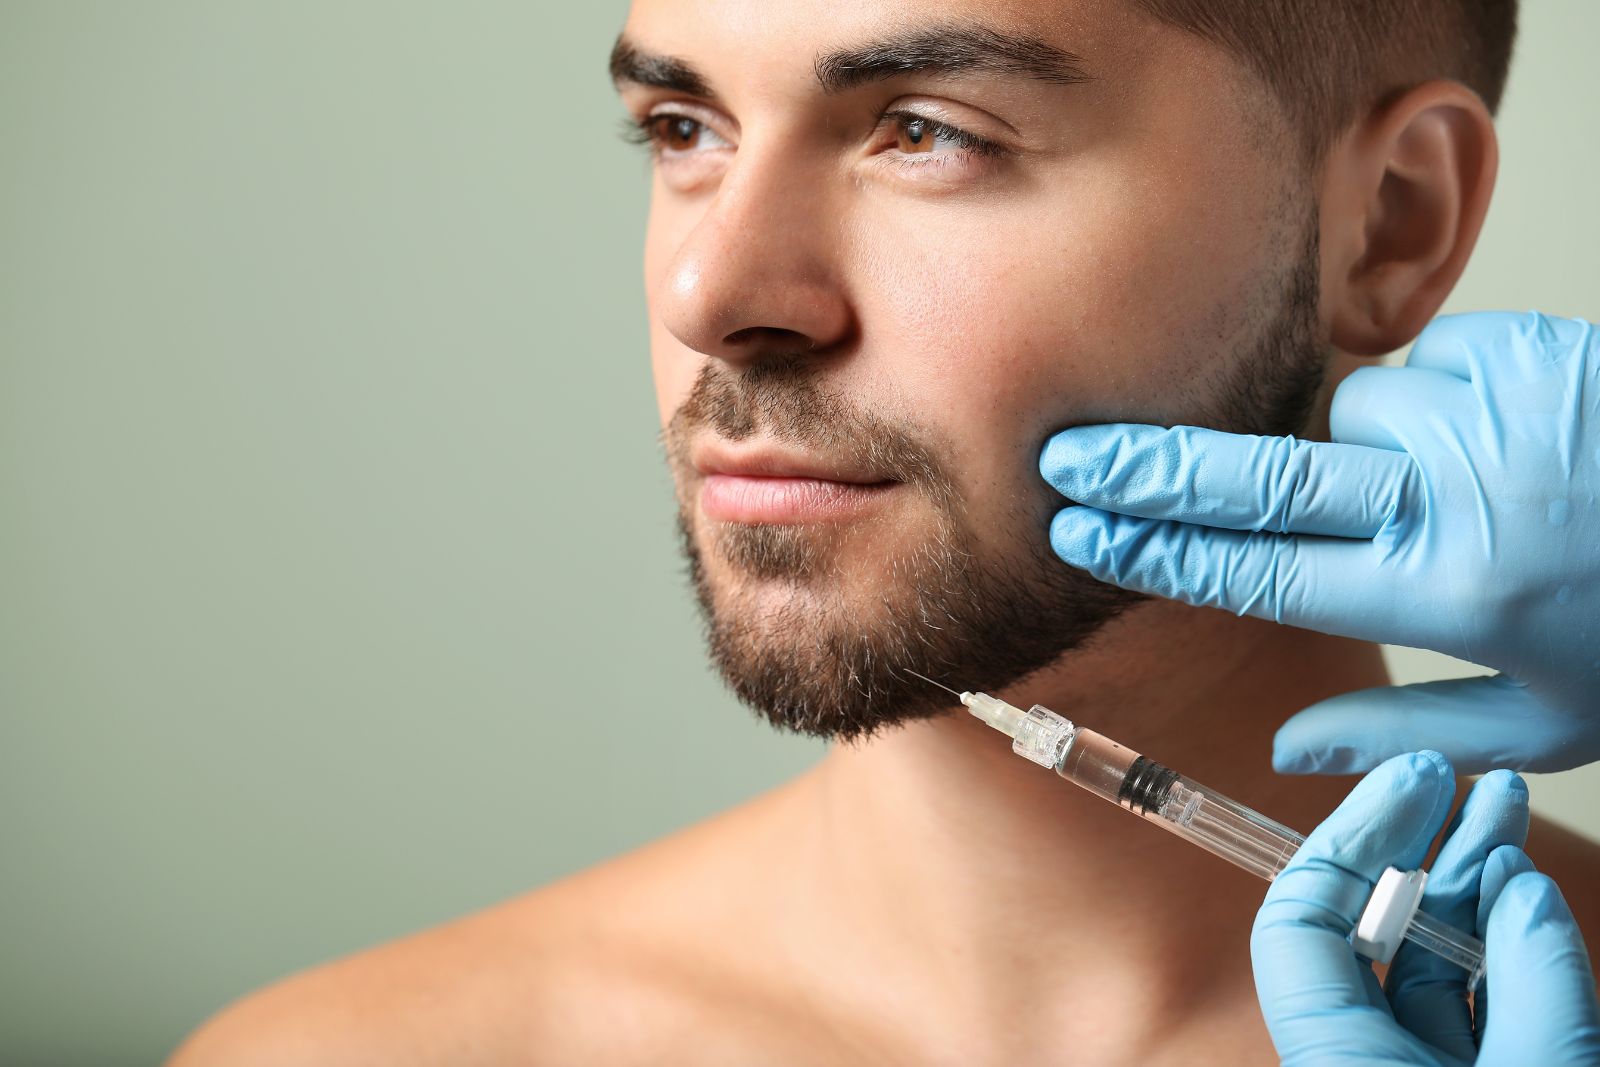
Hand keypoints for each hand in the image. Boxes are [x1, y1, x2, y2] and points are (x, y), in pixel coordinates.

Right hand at [1040, 311, 1599, 772]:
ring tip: (1434, 481)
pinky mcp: (1522, 345)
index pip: (1261, 569)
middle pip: (1258, 476)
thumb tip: (1290, 750)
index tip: (1082, 533)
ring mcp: (1489, 407)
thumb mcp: (1548, 721)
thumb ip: (1407, 733)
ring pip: (1347, 410)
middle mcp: (1456, 494)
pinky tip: (1483, 435)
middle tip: (1069, 456)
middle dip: (1149, 469)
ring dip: (1354, 443)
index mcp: (1450, 590)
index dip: (1157, 551)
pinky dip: (1427, 399)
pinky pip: (1420, 364)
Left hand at [1252, 751, 1599, 1064]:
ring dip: (1469, 881)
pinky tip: (1524, 884)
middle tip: (1449, 774)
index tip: (1410, 780)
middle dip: (1418, 844)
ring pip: (1426, 963)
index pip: (1298, 924)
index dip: (1350, 839)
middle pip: (1367, 931)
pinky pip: (1470, 1007)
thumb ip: (1535, 983)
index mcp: (1337, 1057)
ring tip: (1503, 805)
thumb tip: (1522, 884)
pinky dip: (1500, 948)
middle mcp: (1360, 1058)